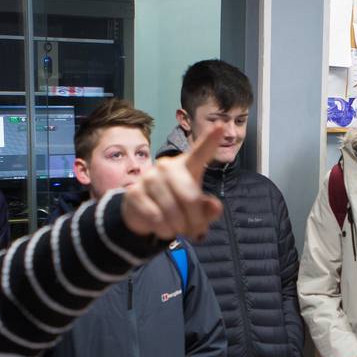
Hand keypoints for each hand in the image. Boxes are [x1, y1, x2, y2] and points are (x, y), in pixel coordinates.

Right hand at [121, 123, 222, 240]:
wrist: (143, 213)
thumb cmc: (176, 205)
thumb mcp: (196, 209)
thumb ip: (208, 209)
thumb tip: (215, 207)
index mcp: (186, 165)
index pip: (200, 152)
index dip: (211, 140)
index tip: (222, 126)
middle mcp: (167, 166)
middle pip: (189, 198)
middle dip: (195, 221)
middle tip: (194, 230)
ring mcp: (149, 178)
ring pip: (172, 212)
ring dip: (179, 228)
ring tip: (178, 229)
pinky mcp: (134, 193)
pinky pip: (155, 218)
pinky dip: (163, 230)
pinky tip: (162, 227)